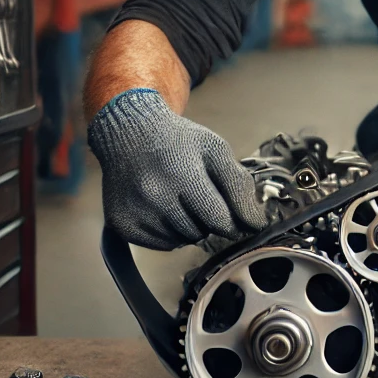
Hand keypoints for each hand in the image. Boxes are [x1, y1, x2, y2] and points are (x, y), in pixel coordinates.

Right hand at [87, 88, 267, 248]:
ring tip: (182, 199)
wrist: (129, 133)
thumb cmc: (179, 141)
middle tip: (202, 196)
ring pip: (182, 241)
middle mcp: (155, 196)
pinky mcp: (122, 225)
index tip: (239, 216)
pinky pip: (162, 245)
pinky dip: (171, 232)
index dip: (234, 221)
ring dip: (191, 227)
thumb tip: (255, 223)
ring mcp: (136, 213)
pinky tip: (166, 208)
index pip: (220, 220)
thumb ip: (239, 185)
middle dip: (211, 220)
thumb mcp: (216, 150)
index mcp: (183, 174)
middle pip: (202, 232)